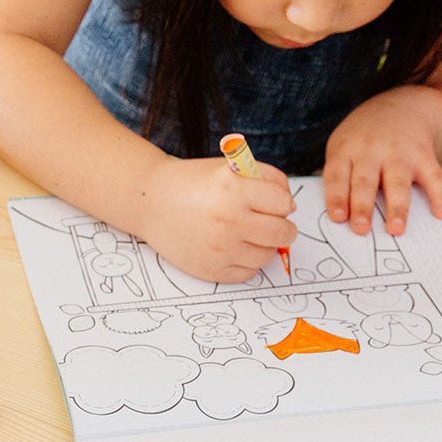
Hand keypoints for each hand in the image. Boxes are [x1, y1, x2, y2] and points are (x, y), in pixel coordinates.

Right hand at [137, 156, 296, 282]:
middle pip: (282, 233)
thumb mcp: (230, 167)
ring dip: (264, 246)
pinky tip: (234, 249)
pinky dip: (246, 262)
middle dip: (284, 228)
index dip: (282, 202)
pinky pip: (248, 273)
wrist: (151, 202)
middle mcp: (229, 220)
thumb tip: (290, 207)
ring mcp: (220, 248)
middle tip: (273, 224)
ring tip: (249, 235)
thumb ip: (267, 178)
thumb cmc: (193, 183)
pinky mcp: (211, 270)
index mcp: (235, 189)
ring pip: (267, 256)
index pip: (284, 204)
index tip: (272, 203)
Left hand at [323, 88, 441, 236]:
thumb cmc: (361, 140)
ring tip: (396, 230)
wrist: (400, 105)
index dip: (337, 197)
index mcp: (346, 150)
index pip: (338, 176)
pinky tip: (441, 214)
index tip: (338, 218)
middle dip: (363, 206)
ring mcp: (399, 152)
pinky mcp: (424, 154)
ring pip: (398, 181)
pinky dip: (439, 195)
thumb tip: (336, 217)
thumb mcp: (341, 147)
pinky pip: (434, 176)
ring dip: (398, 207)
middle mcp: (372, 150)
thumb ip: (337, 178)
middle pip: (366, 181)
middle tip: (361, 229)